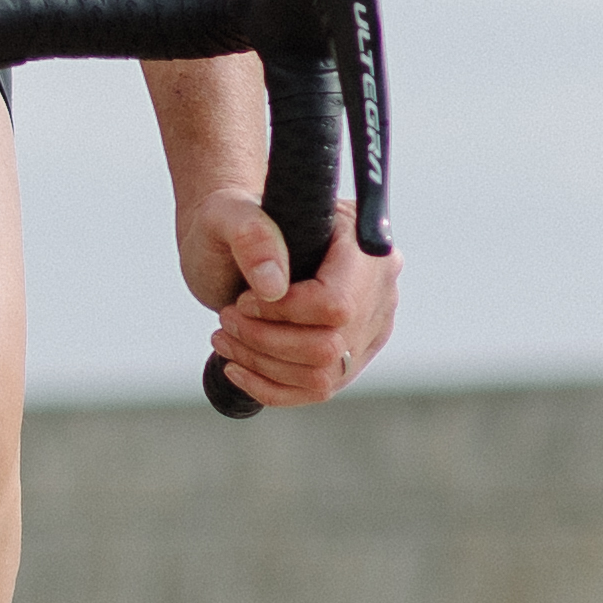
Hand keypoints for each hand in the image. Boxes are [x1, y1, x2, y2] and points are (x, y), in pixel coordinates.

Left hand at [185, 190, 395, 408]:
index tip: (243, 301)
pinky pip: (319, 389)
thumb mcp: (226, 212)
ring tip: (224, 338)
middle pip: (331, 346)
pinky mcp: (352, 356)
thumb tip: (272, 286)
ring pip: (323, 375)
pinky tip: (237, 367)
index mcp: (360, 243)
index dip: (284, 313)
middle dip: (267, 341)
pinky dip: (271, 387)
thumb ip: (249, 234)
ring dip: (263, 365)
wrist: (238, 241)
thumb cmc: (233, 221)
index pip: (336, 303)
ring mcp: (369, 326)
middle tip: (226, 321)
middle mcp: (378, 288)